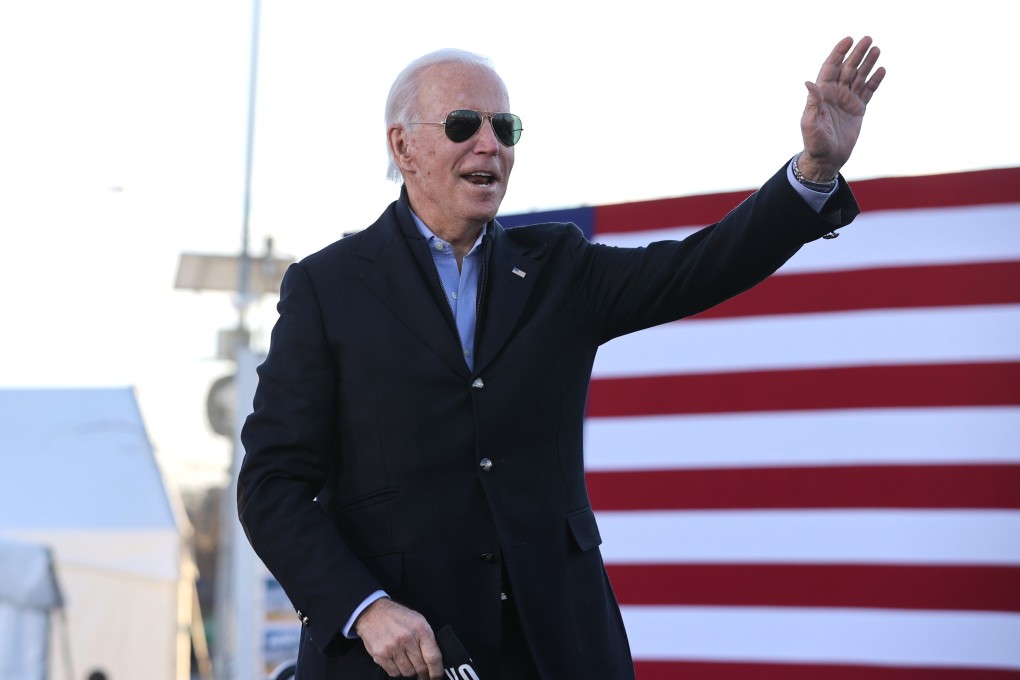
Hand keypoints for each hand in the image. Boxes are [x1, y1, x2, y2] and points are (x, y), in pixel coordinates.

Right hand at [354, 597, 443, 678]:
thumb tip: (436, 661)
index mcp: (420, 628)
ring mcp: (392, 647)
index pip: (433, 657)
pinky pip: (394, 672)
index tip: (437, 677)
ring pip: (408, 672)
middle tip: (422, 672)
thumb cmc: (397, 617)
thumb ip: (427, 639)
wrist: (372, 612)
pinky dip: (397, 670)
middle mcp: (407, 638)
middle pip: (421, 667)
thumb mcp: (418, 620)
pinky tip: (395, 659)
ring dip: (409, 670)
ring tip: (406, 659)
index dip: (437, 671)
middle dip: (423, 672)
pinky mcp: (380, 655)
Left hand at [798, 36, 885, 180]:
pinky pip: (868, 92)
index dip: (839, 53)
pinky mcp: (858, 110)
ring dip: (867, 63)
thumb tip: (809, 82)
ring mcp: (847, 101)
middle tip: (868, 39)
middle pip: (847, 68)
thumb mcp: (810, 123)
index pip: (831, 67)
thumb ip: (812, 102)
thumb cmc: (814, 142)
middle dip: (857, 54)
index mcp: (822, 94)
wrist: (827, 159)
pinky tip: (881, 69)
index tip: (848, 40)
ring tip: (876, 49)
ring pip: (859, 77)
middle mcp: (835, 94)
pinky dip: (875, 81)